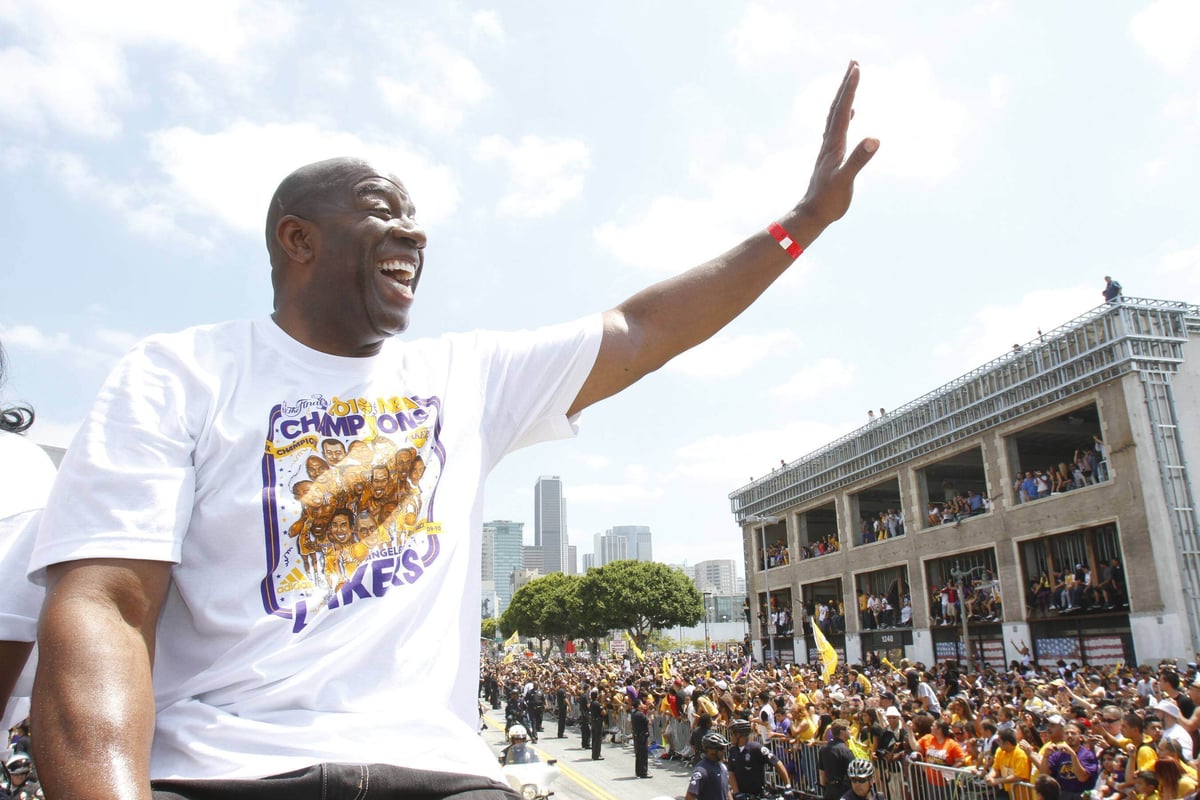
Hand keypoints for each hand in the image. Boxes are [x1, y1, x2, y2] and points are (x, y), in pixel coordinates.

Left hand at [795, 60, 878, 227]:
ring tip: (851, 79)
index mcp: (834, 143)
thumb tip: (874, 139)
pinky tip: (851, 112)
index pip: (842, 110)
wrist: (812, 214)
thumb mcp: (845, 180)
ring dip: (844, 96)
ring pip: (837, 115)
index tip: (856, 68)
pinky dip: (845, 115)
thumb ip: (859, 159)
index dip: (849, 88)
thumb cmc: (828, 200)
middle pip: (837, 106)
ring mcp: (830, 148)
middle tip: (854, 63)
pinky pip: (839, 128)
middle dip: (846, 84)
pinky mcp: (833, 156)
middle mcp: (830, 141)